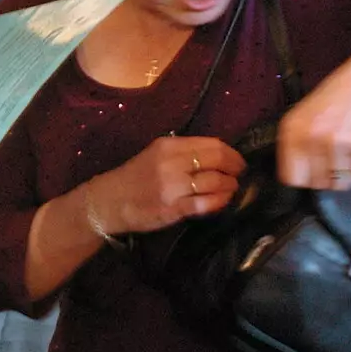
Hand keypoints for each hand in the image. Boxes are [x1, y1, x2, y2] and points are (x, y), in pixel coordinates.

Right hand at [89, 135, 243, 234]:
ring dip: (230, 185)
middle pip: (217, 159)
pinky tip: (223, 201)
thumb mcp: (156, 155)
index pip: (211, 144)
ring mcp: (173, 185)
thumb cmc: (135, 178)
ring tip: (232, 188)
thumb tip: (218, 155)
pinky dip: (220, 201)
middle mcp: (172, 162)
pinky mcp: (174, 208)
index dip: (231, 152)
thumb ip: (183, 152)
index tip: (238, 160)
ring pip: (215, 181)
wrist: (109, 201)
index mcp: (168, 145)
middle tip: (240, 174)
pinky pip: (206, 203)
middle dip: (235, 167)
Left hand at [277, 41, 350, 189]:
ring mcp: (340, 143)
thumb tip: (297, 176)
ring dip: (346, 173)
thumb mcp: (308, 112)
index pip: (291, 177)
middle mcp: (313, 137)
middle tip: (334, 157)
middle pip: (317, 183)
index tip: (310, 174)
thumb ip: (299, 141)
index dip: (302, 178)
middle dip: (326, 176)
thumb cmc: (341, 93)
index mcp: (294, 128)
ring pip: (340, 183)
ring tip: (350, 150)